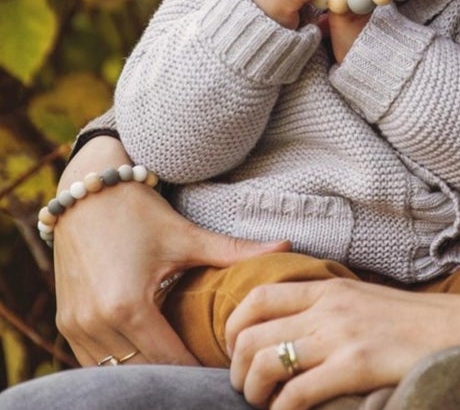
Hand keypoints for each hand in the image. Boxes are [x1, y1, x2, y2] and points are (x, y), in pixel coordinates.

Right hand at [54, 136, 290, 366]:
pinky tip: (149, 351)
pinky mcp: (66, 322)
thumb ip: (235, 251)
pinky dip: (121, 360)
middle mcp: (97, 323)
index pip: (171, 361)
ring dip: (147, 369)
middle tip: (211, 371)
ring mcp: (76, 326)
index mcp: (128, 307)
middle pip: (145, 371)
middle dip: (177, 375)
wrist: (87, 191)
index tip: (227, 368)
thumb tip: (287, 246)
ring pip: (118, 370)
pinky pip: (96, 360)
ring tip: (182, 365)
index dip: (200, 369)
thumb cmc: (138, 211)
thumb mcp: (186, 235)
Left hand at [226, 278, 459, 408]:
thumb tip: (296, 329)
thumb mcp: (365, 301)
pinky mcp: (354, 365)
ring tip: (263, 405)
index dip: (233, 326)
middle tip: (246, 388)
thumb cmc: (414, 323)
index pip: (259, 296)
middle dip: (237, 366)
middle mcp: (328, 306)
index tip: (234, 351)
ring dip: (253, 390)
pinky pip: (297, 393)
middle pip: (252, 331)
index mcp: (329, 287)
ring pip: (267, 361)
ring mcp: (340, 335)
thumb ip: (330, 308)